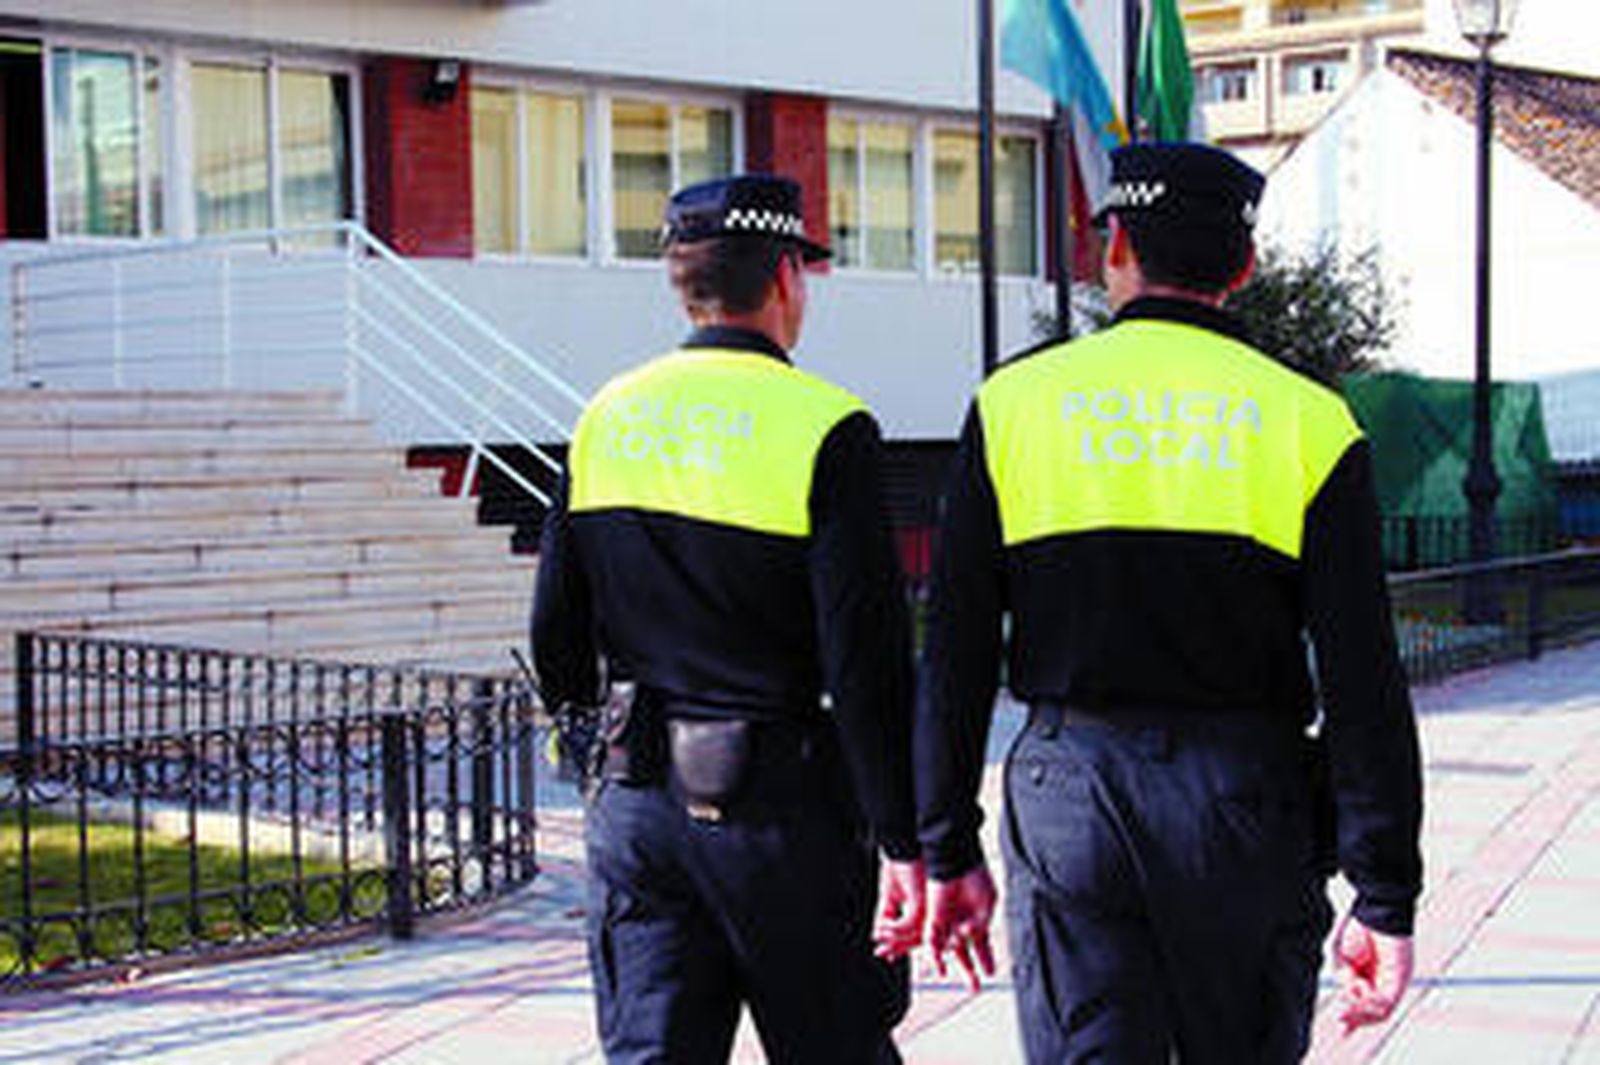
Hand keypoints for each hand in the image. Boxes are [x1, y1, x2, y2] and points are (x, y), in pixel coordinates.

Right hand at [873, 858, 926, 959]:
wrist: (902, 847)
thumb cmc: (898, 866)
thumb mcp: (888, 895)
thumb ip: (885, 915)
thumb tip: (877, 935)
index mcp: (923, 909)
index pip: (913, 935)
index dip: (897, 946)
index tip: (882, 953)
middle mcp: (929, 910)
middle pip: (916, 939)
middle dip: (896, 948)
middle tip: (879, 953)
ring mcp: (927, 907)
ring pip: (914, 936)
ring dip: (895, 940)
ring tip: (880, 938)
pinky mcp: (922, 902)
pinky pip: (909, 924)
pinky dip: (895, 928)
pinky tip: (882, 926)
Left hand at [927, 866, 996, 991]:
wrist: (958, 862)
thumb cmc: (974, 877)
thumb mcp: (987, 904)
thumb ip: (980, 925)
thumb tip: (968, 938)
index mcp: (976, 917)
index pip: (981, 943)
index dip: (986, 958)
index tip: (991, 973)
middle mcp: (960, 922)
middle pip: (964, 953)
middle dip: (970, 972)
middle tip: (975, 987)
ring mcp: (947, 922)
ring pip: (947, 950)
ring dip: (954, 968)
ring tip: (964, 983)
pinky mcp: (934, 918)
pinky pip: (931, 942)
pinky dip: (935, 956)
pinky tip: (940, 969)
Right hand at [1334, 913, 1413, 1034]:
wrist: (1376, 910)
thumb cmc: (1360, 928)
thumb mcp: (1344, 958)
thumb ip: (1346, 979)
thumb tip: (1349, 996)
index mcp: (1371, 977)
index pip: (1364, 1005)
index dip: (1353, 1020)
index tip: (1342, 1033)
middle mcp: (1385, 983)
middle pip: (1373, 1014)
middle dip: (1355, 1019)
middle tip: (1339, 1019)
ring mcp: (1394, 983)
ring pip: (1379, 1012)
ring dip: (1360, 1012)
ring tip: (1344, 1007)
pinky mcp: (1400, 979)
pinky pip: (1386, 1002)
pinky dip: (1370, 1003)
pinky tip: (1358, 994)